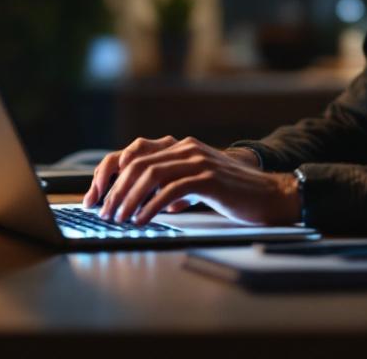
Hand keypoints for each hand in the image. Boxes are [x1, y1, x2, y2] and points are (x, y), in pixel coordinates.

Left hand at [82, 136, 298, 226]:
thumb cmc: (234, 193)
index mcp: (181, 147)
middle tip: (103, 212)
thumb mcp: (197, 185)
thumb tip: (149, 203)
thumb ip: (173, 187)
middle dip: (113, 190)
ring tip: (118, 219)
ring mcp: (197, 161)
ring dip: (128, 199)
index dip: (109, 172)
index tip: (95, 195)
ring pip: (149, 175)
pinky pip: (170, 191)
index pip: (133, 153)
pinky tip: (142, 220)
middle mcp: (186, 148)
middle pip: (136, 163)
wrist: (270, 195)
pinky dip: (151, 207)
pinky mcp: (208, 178)